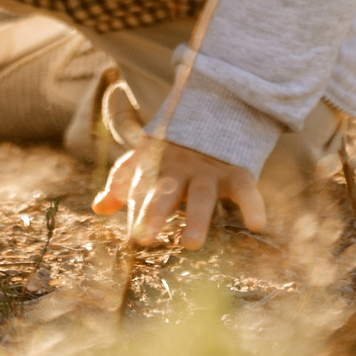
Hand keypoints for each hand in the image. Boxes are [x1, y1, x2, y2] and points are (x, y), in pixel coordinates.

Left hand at [92, 139, 265, 249]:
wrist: (216, 112)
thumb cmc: (173, 150)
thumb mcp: (146, 160)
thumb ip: (122, 183)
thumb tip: (98, 207)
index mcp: (155, 165)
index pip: (140, 187)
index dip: (133, 208)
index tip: (130, 237)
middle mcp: (180, 168)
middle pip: (165, 191)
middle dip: (154, 212)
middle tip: (143, 239)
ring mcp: (208, 170)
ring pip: (201, 196)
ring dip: (196, 218)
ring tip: (191, 244)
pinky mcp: (236, 172)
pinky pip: (246, 189)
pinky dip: (253, 205)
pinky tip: (258, 225)